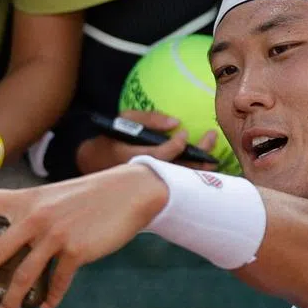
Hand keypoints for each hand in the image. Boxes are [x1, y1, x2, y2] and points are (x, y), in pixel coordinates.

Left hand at [0, 163, 168, 307]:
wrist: (127, 193)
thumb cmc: (86, 197)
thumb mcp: (52, 199)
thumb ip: (30, 219)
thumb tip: (16, 251)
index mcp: (25, 200)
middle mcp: (34, 216)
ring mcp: (54, 234)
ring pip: (23, 276)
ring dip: (13, 300)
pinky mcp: (74, 250)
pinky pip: (56, 282)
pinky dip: (51, 296)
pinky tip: (48, 304)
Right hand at [75, 110, 218, 173]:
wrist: (95, 163)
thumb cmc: (111, 137)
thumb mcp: (124, 119)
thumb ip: (148, 118)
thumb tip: (176, 122)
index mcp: (131, 157)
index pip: (159, 156)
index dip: (176, 146)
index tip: (185, 133)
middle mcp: (142, 175)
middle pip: (176, 172)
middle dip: (198, 159)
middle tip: (211, 138)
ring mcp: (149, 185)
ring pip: (179, 182)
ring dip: (199, 170)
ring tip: (212, 155)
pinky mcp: (153, 189)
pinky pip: (177, 186)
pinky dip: (192, 178)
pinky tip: (203, 166)